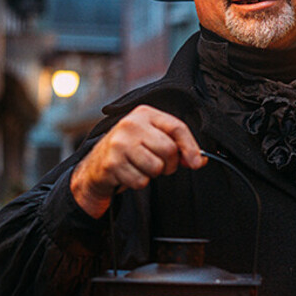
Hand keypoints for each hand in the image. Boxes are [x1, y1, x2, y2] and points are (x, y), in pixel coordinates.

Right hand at [69, 105, 206, 217]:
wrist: (96, 165)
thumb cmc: (130, 151)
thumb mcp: (153, 140)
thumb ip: (177, 147)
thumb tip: (199, 160)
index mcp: (145, 114)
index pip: (177, 127)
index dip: (191, 147)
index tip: (196, 162)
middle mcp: (131, 124)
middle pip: (169, 149)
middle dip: (169, 164)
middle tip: (158, 164)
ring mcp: (120, 143)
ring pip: (156, 167)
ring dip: (152, 174)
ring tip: (141, 167)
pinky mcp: (112, 163)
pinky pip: (141, 181)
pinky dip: (139, 182)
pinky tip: (129, 173)